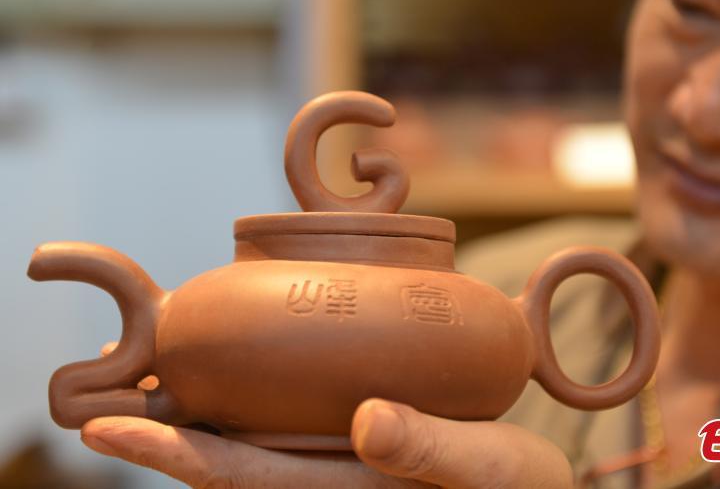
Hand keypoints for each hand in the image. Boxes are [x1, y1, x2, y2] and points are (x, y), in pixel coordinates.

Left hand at [80, 399, 574, 487]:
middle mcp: (329, 481)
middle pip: (225, 460)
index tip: (104, 430)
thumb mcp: (490, 468)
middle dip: (163, 428)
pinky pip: (286, 425)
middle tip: (106, 385)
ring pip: (250, 441)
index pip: (239, 479)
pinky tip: (243, 366)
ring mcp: (340, 466)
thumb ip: (430, 450)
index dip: (169, 457)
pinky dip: (250, 397)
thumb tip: (367, 417)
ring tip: (156, 368)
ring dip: (198, 410)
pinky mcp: (361, 446)